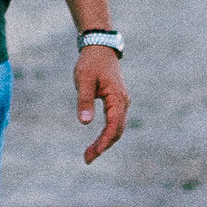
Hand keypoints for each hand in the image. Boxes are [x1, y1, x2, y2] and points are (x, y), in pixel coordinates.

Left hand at [75, 48, 128, 162]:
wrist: (100, 47)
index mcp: (117, 98)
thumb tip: (85, 123)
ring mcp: (121, 102)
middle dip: (103, 146)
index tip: (92, 154)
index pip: (113, 126)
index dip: (104, 142)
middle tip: (87, 159)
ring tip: (89, 154)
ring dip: (105, 142)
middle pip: (117, 131)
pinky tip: (97, 141)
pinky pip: (115, 122)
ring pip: (116, 128)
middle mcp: (123, 102)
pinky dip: (106, 134)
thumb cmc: (91, 62)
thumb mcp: (84, 80)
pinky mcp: (117, 102)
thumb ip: (84, 100)